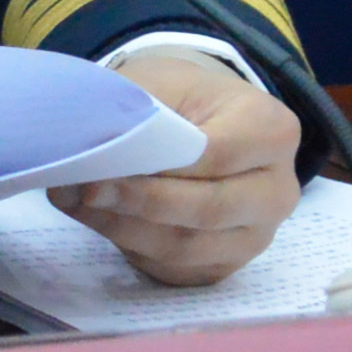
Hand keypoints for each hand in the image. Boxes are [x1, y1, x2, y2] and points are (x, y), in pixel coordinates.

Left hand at [55, 45, 309, 285]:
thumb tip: (92, 146)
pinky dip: (128, 246)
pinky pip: (173, 268)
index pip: (216, 155)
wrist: (202, 124)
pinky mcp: (223, 265)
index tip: (102, 166)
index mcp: (272, 131)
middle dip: (138, 202)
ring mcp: (255, 235)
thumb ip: (137, 115)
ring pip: (186, 247)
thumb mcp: (164, 84)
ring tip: (75, 202)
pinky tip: (96, 220)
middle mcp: (277, 191)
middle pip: (207, 209)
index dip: (159, 165)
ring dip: (123, 228)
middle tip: (83, 189)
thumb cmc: (184, 98)